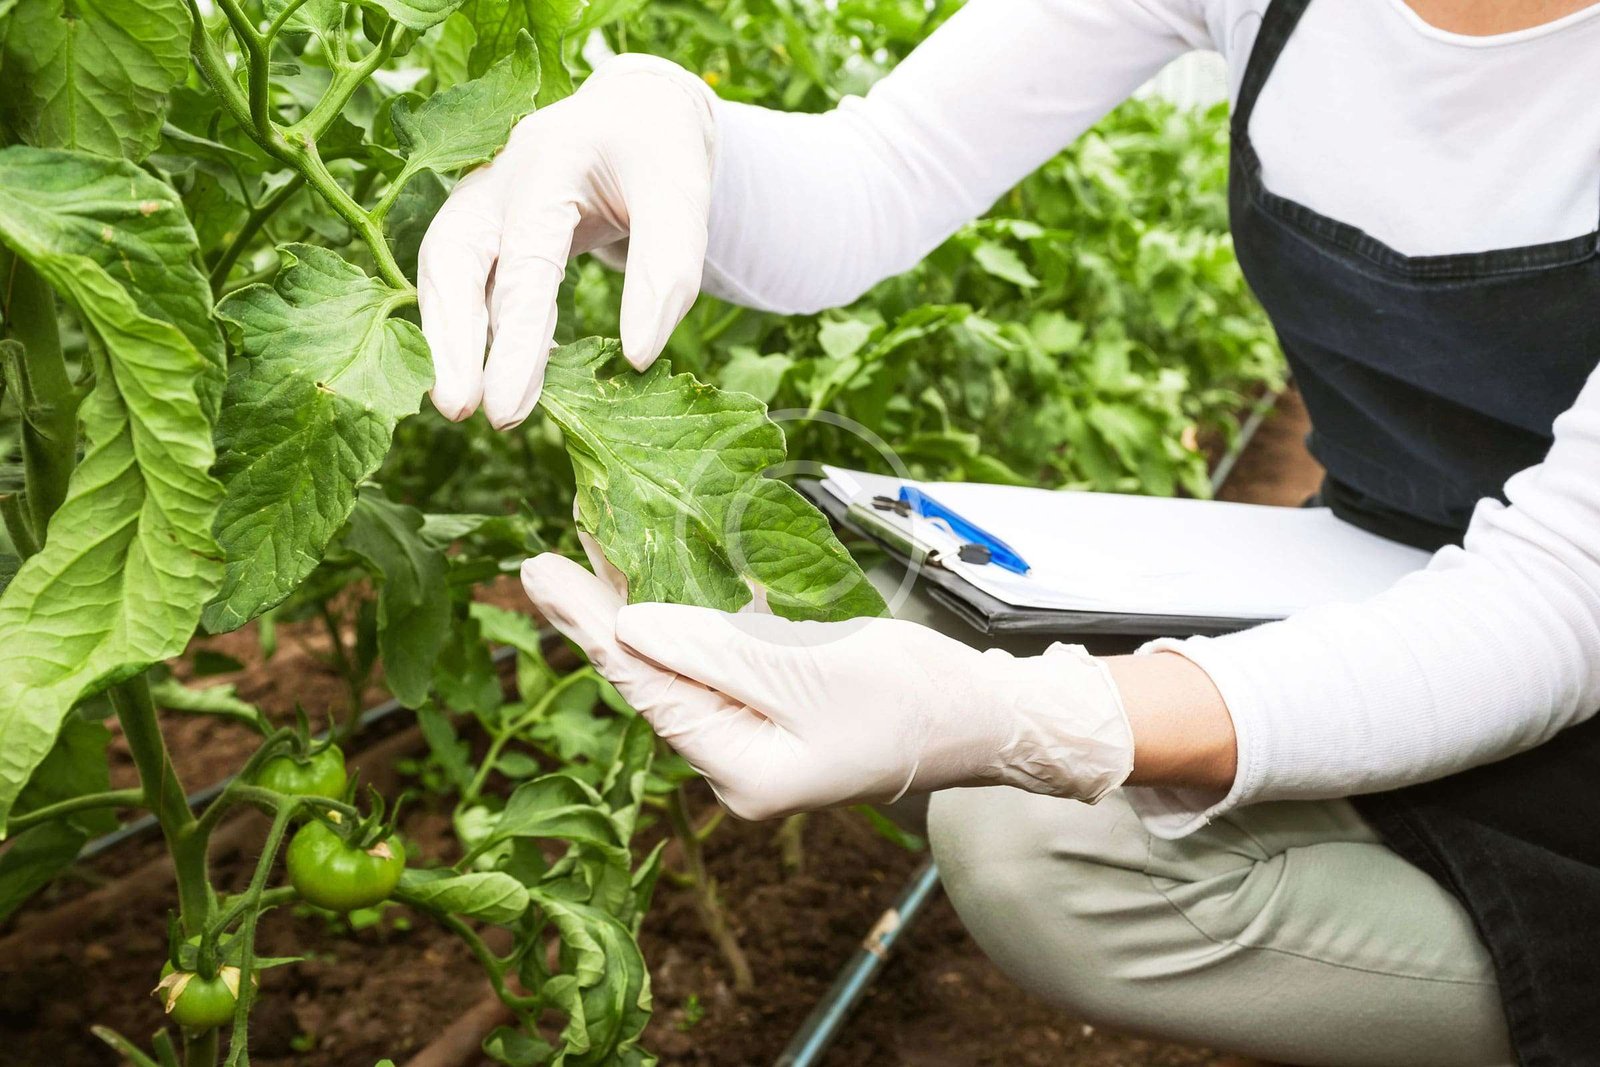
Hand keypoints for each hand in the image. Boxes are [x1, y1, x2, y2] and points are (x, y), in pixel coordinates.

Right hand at [418, 54, 716, 428]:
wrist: (637, 112)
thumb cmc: (659, 154)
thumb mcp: (682, 197)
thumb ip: (668, 270)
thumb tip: (636, 358)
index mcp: (549, 163)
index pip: (526, 260)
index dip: (516, 340)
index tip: (508, 408)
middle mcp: (499, 179)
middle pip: (454, 261)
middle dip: (452, 341)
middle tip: (461, 410)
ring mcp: (482, 200)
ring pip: (446, 273)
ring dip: (449, 340)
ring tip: (462, 406)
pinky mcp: (483, 227)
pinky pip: (467, 282)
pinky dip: (474, 329)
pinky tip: (505, 375)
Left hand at [521, 553, 1134, 820]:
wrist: (984, 716)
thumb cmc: (910, 698)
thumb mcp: (809, 671)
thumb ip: (715, 651)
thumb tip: (628, 625)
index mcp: (738, 767)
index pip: (645, 688)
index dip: (588, 627)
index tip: (538, 572)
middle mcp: (735, 757)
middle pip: (653, 675)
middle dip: (601, 613)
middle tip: (544, 555)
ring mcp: (756, 731)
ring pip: (681, 659)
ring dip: (639, 603)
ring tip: (591, 548)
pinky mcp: (777, 701)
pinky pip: (719, 653)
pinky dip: (691, 609)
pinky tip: (662, 567)